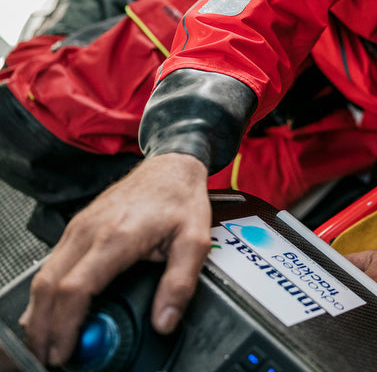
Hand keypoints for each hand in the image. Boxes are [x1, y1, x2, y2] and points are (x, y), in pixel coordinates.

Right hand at [18, 153, 210, 366]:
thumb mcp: (195, 241)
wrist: (171, 166)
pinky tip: (48, 313)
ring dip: (38, 313)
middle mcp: (90, 231)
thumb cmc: (181, 199)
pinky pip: (50, 264)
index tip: (65, 350)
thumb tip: (165, 320)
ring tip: (46, 342)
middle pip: (48, 287)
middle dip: (43, 328)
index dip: (65, 325)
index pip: (76, 289)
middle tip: (50, 356)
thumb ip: (180, 284)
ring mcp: (78, 228)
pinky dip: (44, 294)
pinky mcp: (76, 227)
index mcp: (118, 236)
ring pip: (43, 276)